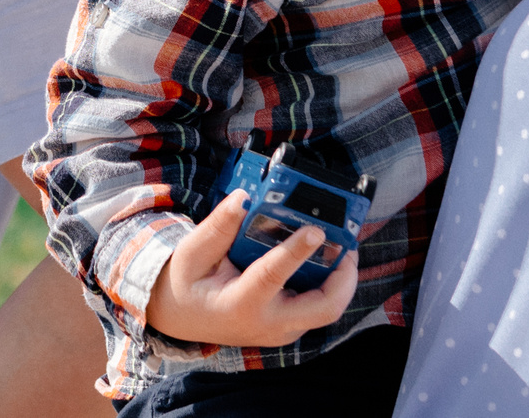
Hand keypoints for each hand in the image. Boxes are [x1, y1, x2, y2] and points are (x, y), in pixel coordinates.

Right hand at [142, 190, 359, 348]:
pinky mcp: (288, 327)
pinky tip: (327, 256)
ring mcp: (281, 330)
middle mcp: (266, 324)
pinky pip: (318, 308)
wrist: (181, 316)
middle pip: (323, 309)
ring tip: (342, 244)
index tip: (315, 229)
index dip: (296, 252)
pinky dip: (330, 283)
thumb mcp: (192, 252)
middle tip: (347, 244)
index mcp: (238, 305)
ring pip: (327, 310)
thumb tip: (243, 198)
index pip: (272, 277)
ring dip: (342, 279)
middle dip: (344, 277)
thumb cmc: (187, 282)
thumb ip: (218, 226)